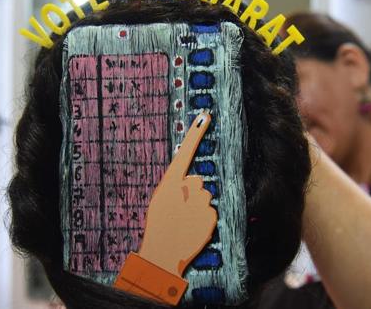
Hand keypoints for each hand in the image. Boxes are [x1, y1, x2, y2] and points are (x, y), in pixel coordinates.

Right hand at [138, 113, 216, 275]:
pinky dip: (205, 220)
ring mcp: (199, 202)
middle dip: (192, 194)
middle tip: (180, 212)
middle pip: (198, 181)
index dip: (195, 134)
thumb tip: (193, 180)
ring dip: (198, 207)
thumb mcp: (160, 202)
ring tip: (186, 222)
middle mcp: (185, 189)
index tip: (206, 116)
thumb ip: (175, 186)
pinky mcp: (211, 216)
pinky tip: (193, 228)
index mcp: (169, 183)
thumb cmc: (159, 227)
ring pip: (205, 197)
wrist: (163, 254)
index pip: (184, 153)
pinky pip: (211, 211)